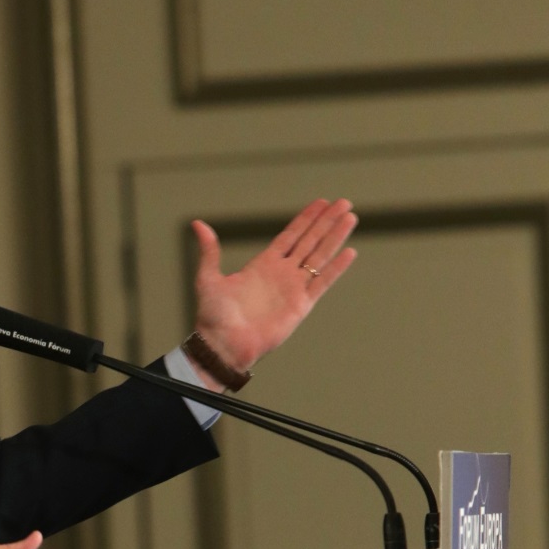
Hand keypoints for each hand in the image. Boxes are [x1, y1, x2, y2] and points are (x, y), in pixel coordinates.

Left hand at [189, 198, 356, 387]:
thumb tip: (197, 224)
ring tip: (350, 218)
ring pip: (320, 256)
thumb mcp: (208, 278)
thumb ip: (209, 251)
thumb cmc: (213, 316)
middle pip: (310, 241)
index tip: (321, 203)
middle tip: (343, 202)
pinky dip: (336, 268)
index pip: (290, 235)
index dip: (306, 219)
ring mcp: (293, 289)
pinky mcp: (301, 305)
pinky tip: (349, 252)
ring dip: (335, 237)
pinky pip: (322, 282)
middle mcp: (281, 274)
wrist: (224, 345)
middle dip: (326, 222)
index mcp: (262, 265)